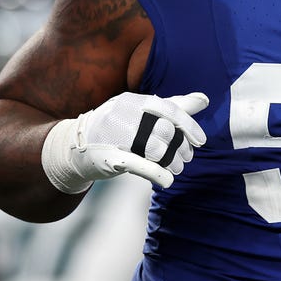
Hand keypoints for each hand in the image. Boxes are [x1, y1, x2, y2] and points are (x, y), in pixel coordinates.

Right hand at [41, 91, 208, 192]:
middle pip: (164, 131)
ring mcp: (115, 135)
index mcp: (134, 101)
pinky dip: (158, 174)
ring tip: (177, 169)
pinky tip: (168, 180)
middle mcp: (124, 114)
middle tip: (186, 158)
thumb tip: (204, 99)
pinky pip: (139, 165)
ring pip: (155, 149)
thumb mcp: (142, 112)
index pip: (168, 109)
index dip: (188, 125)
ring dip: (172, 163)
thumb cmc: (117, 128)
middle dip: (180, 147)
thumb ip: (173, 105)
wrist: (76, 147)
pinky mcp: (109, 157)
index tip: (201, 141)